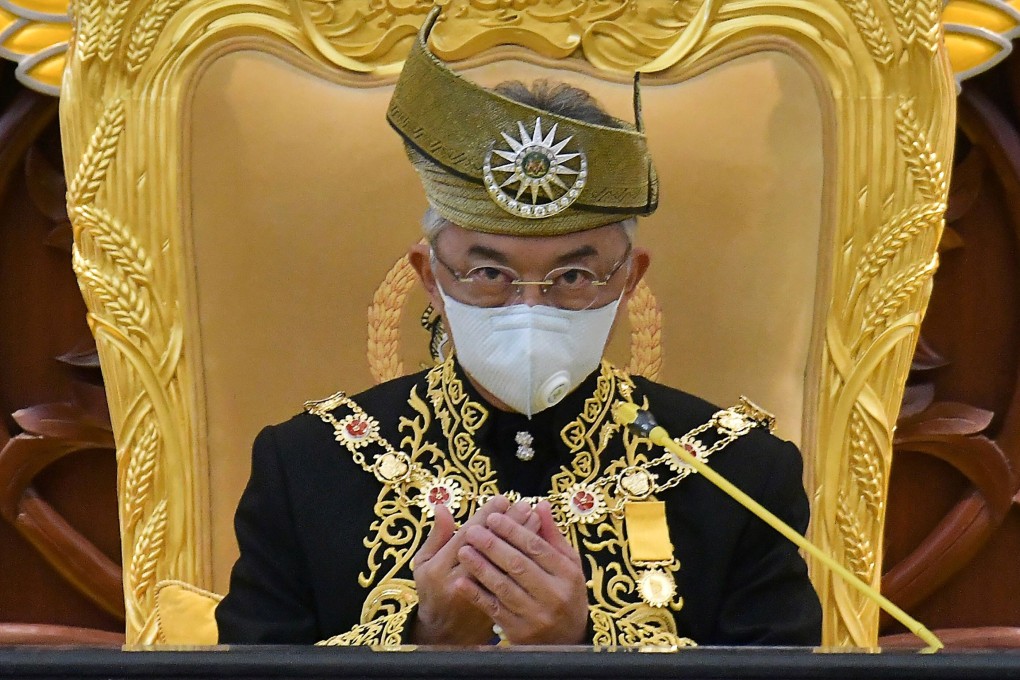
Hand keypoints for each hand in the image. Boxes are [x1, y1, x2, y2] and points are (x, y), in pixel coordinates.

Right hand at [411, 496, 538, 643]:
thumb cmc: (432, 590)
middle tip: (525, 504)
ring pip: (505, 565)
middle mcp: (459, 583)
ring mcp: (479, 598)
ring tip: (536, 517)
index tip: (502, 499)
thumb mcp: (424, 563)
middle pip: (489, 550)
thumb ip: (436, 536)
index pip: (466, 537)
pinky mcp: (494, 608)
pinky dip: (526, 561)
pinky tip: (535, 545)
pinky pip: (514, 580)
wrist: (444, 634)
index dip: (485, 517)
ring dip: (521, 540)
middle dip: (509, 525)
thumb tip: (443, 507)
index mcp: (440, 569)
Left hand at [456, 500, 587, 644]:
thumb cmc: (566, 594)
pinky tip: (461, 582)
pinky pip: (494, 609)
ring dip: (481, 567)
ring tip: (463, 550)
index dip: (514, 530)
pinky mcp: (520, 632)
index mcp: (568, 575)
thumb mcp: (569, 565)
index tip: (493, 516)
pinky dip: (477, 595)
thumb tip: (540, 505)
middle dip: (492, 546)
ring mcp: (536, 616)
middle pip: (518, 565)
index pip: (537, 547)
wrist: (568, 641)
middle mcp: (554, 596)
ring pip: (504, 587)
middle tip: (472, 530)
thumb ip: (553, 536)